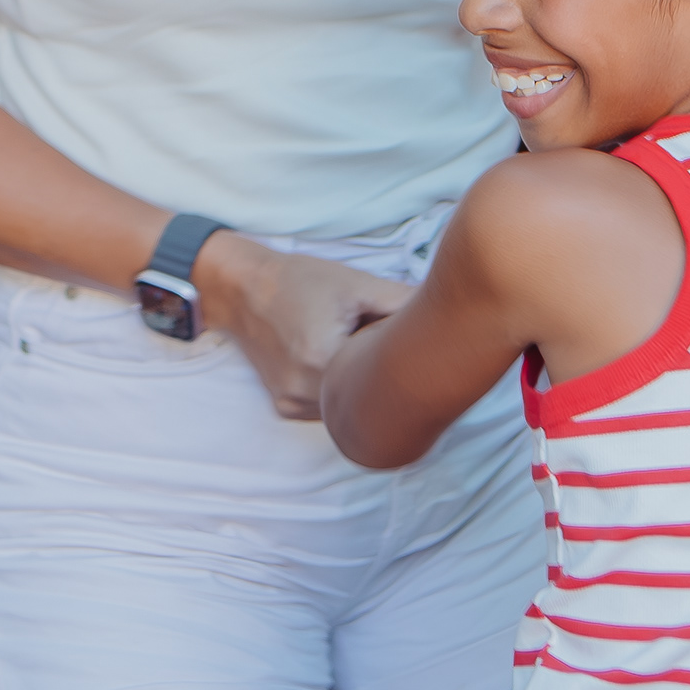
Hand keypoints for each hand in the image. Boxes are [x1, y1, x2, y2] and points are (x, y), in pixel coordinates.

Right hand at [196, 232, 413, 419]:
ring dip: (359, 386)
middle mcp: (304, 392)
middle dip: (383, 376)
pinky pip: (326, 408)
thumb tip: (447, 316)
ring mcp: (292, 404)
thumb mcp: (356, 285)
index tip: (413, 344)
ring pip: (346, 407)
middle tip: (392, 348)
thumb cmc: (299, 281)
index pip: (384, 374)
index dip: (404, 359)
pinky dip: (338, 391)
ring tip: (360, 351)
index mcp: (322, 360)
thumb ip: (402, 303)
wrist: (242, 288)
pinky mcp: (285, 407)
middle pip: (365, 395)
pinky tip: (340, 363)